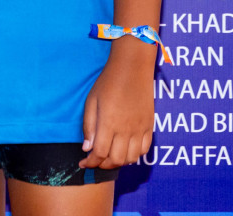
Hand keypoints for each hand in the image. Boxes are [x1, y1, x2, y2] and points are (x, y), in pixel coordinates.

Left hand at [80, 39, 156, 168]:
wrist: (132, 67)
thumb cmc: (108, 82)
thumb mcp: (92, 101)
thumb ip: (89, 126)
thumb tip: (87, 148)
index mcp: (109, 123)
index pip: (99, 154)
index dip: (90, 163)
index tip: (83, 163)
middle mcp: (126, 129)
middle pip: (116, 160)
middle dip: (102, 165)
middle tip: (95, 160)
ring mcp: (140, 129)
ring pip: (131, 159)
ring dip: (119, 162)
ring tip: (109, 156)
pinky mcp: (150, 126)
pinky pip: (144, 149)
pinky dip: (134, 156)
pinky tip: (125, 150)